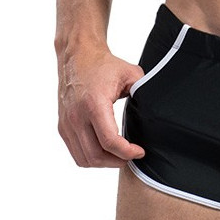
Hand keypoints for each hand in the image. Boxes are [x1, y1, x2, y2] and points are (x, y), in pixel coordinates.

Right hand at [57, 46, 146, 168]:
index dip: (127, 152)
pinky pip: (76, 153)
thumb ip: (144, 91)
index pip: (109, 141)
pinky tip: (105, 151)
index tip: (140, 151)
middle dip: (117, 161)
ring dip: (104, 163)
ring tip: (119, 156)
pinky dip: (90, 158)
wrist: (77, 56)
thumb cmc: (103, 65)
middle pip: (96, 155)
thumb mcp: (131, 74)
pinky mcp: (63, 126)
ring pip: (84, 158)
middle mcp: (76, 116)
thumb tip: (157, 110)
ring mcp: (67, 123)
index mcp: (94, 104)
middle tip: (131, 156)